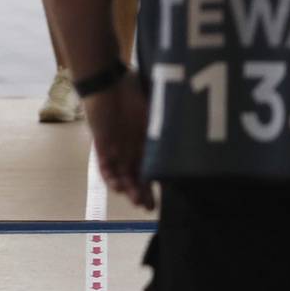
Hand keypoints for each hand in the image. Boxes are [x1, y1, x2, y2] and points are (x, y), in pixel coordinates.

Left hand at [87, 82, 153, 209]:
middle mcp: (132, 147)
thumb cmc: (132, 89)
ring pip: (122, 176)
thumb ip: (165, 123)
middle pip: (138, 176)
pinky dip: (111, 178)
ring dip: (129, 189)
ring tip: (136, 200)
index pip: (152, 165)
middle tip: (149, 208)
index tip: (165, 194)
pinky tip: (119, 186)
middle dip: (143, 192)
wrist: (107, 82)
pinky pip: (105, 168)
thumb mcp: (155, 108)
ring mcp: (116, 148)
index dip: (157, 181)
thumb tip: (188, 134)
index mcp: (146, 139)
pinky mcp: (101, 146)